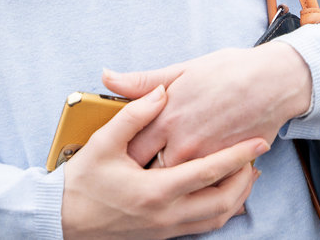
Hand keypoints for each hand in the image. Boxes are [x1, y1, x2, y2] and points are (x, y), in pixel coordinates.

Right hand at [60, 83, 265, 239]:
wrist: (61, 222)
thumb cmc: (80, 183)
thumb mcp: (103, 143)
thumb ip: (135, 115)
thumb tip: (160, 93)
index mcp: (155, 191)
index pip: (209, 173)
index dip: (237, 156)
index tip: (258, 142)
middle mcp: (165, 215)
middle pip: (223, 202)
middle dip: (245, 180)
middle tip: (256, 158)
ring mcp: (165, 229)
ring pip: (216, 218)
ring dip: (236, 197)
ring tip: (245, 174)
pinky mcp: (160, 235)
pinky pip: (201, 226)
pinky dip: (218, 210)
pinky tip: (222, 195)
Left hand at [101, 43, 312, 168]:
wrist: (273, 81)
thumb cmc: (227, 71)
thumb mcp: (181, 70)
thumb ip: (142, 81)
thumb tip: (107, 76)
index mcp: (166, 116)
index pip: (131, 146)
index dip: (121, 154)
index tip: (115, 158)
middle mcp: (183, 141)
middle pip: (149, 170)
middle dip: (139, 175)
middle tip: (131, 176)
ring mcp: (205, 157)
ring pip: (174, 182)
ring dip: (166, 183)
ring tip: (156, 184)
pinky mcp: (225, 166)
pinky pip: (202, 185)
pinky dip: (194, 186)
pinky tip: (187, 183)